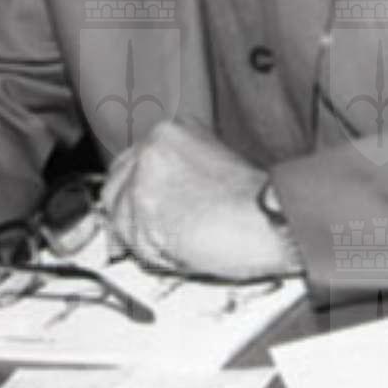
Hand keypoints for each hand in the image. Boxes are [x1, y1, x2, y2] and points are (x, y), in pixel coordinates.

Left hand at [99, 118, 301, 279]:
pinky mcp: (143, 207)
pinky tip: (182, 250)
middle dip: (131, 217)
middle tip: (158, 236)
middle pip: (115, 189)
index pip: (129, 165)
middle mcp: (153, 146)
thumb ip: (176, 177)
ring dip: (146, 239)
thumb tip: (155, 203)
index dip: (136, 195)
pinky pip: (132, 241)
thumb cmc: (258, 204)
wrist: (273, 219)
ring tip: (183, 244)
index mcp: (171, 132)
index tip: (146, 212)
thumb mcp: (214, 168)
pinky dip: (153, 255)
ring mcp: (144, 175)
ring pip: (121, 219)